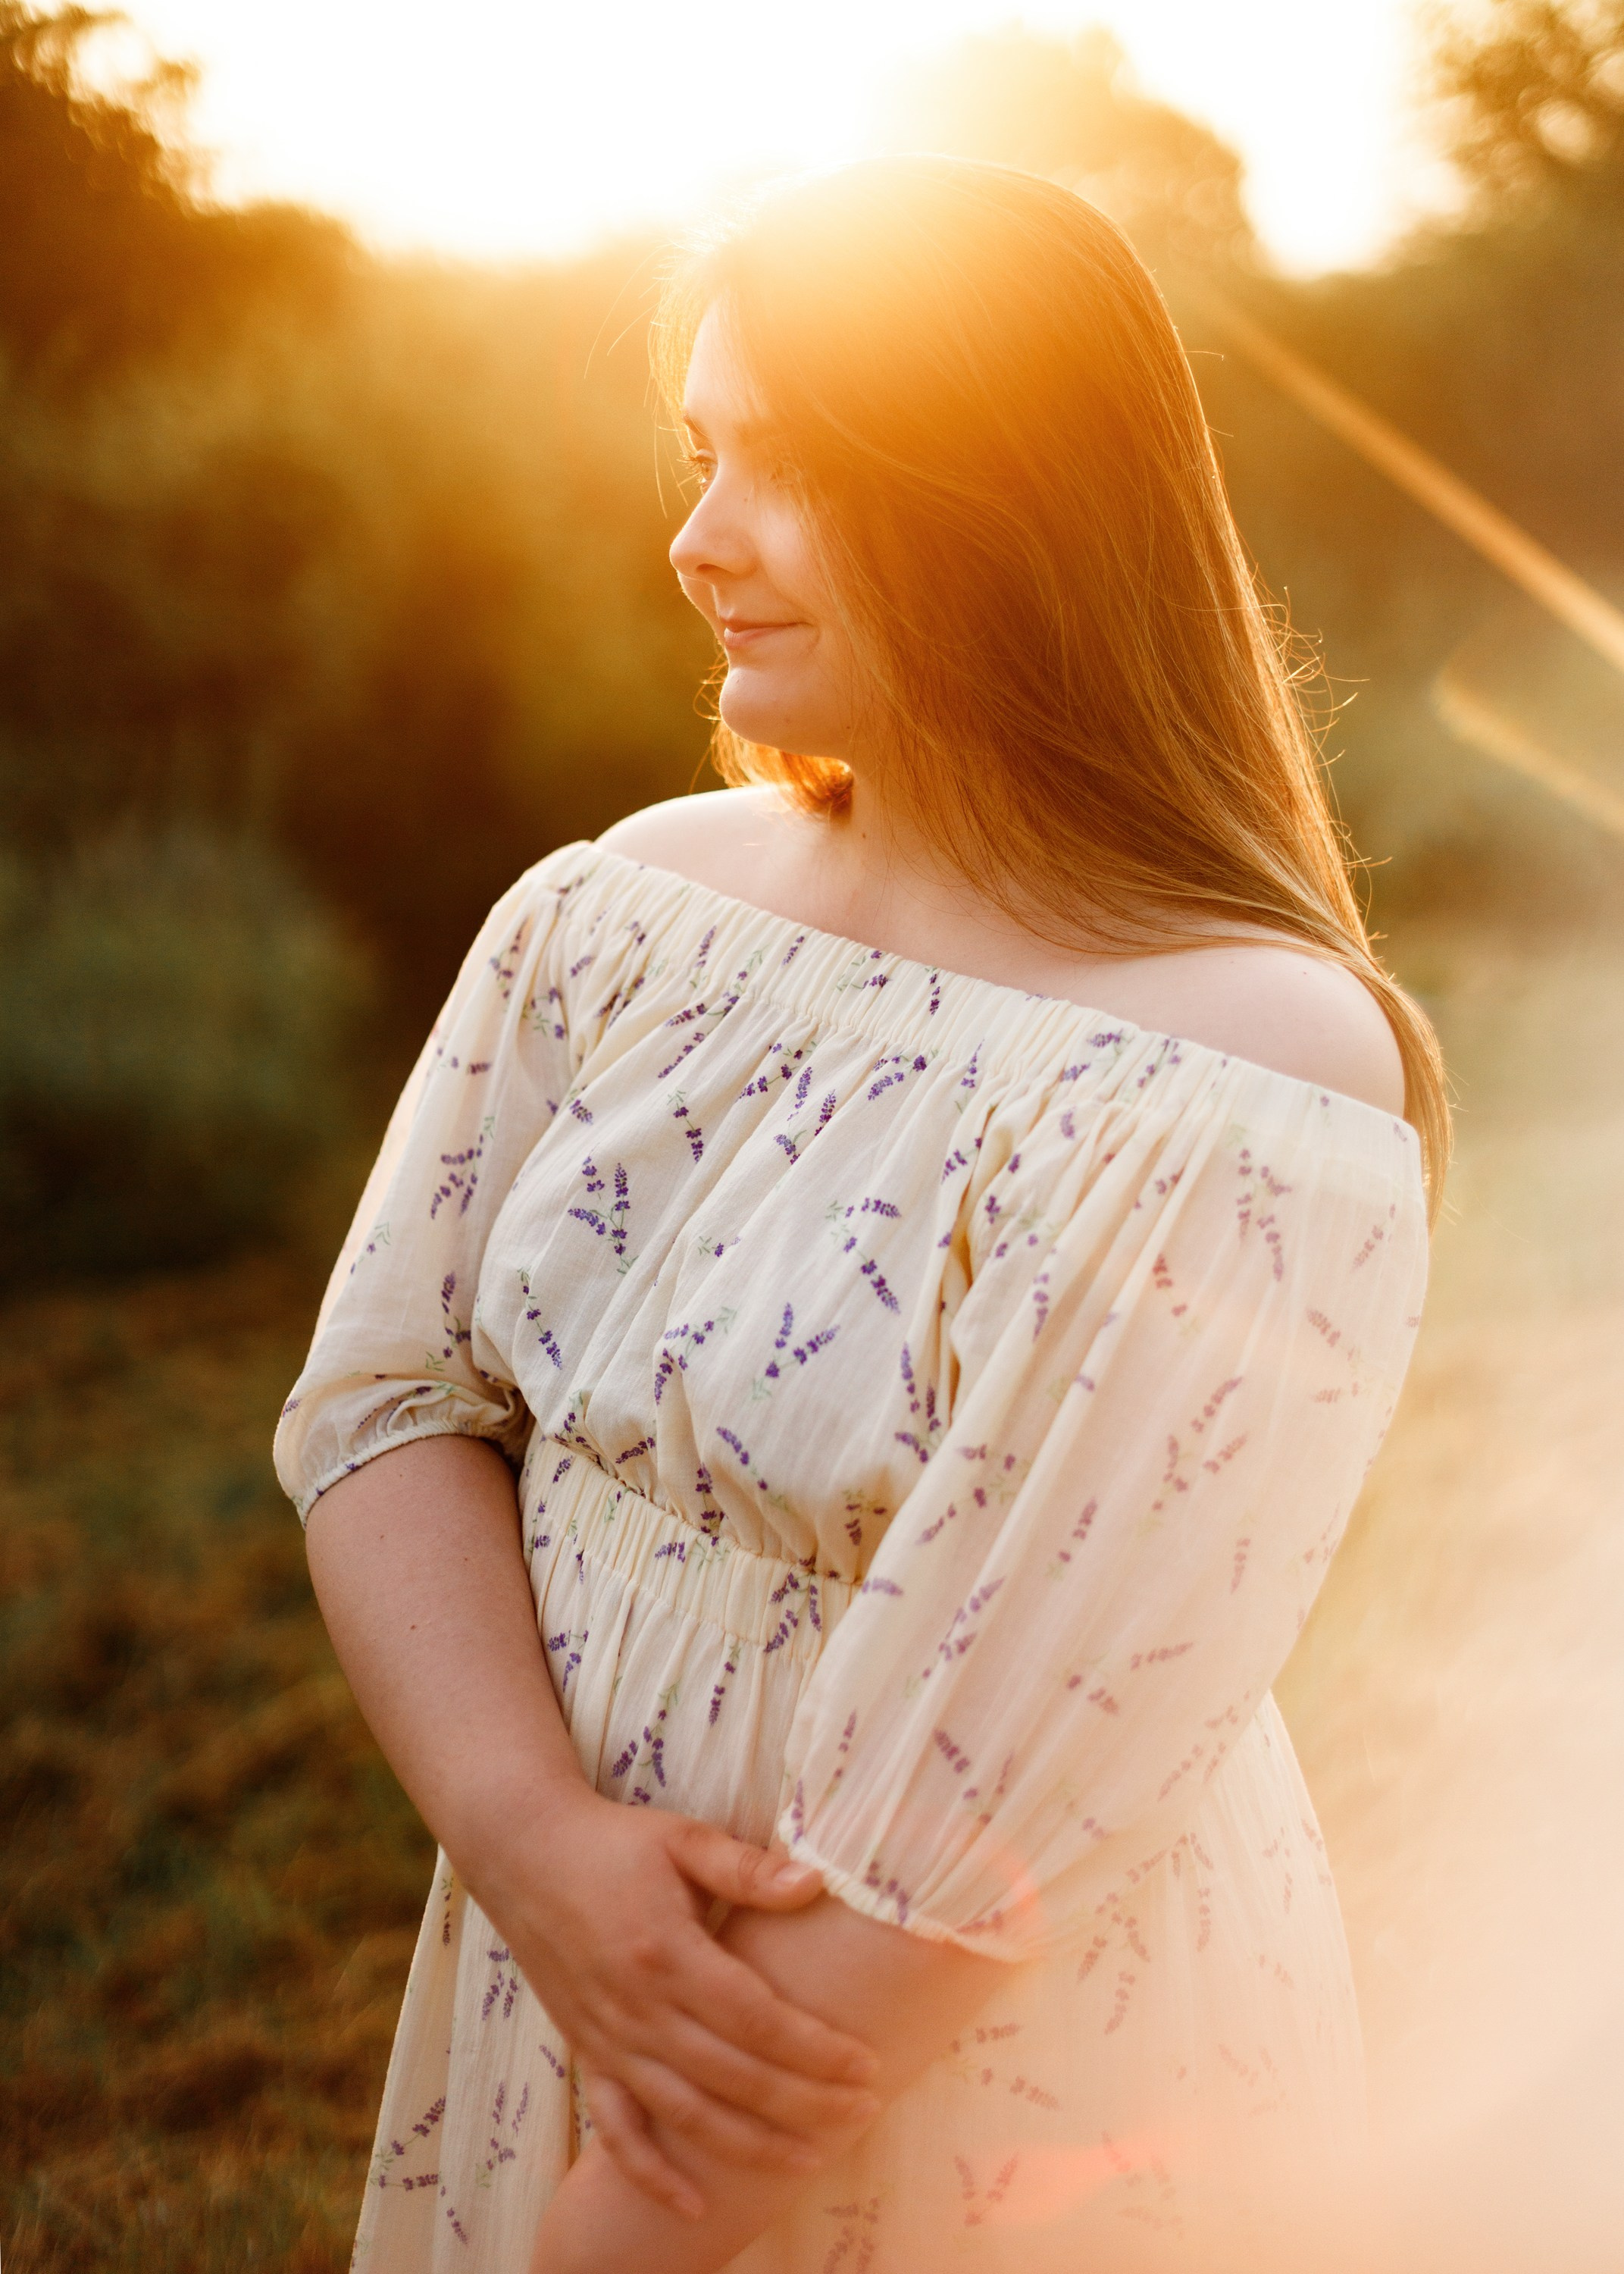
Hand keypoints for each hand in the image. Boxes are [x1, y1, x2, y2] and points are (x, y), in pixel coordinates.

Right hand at [470, 1788, 881, 2217]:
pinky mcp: (585, 2053)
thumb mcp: (682, 1839)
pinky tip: (695, 2203)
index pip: (758, 2020)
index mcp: (668, 1953)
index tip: (866, 2066)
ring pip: (686, 2114)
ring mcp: (608, 2038)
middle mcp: (637, 2008)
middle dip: (804, 2103)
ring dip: (750, 2145)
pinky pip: (617, 2129)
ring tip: (809, 2158)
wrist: (522, 1852)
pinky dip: (651, 2173)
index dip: (816, 2050)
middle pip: (734, 2076)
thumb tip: (815, 1883)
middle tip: (862, 2112)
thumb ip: (746, 1868)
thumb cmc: (612, 1843)